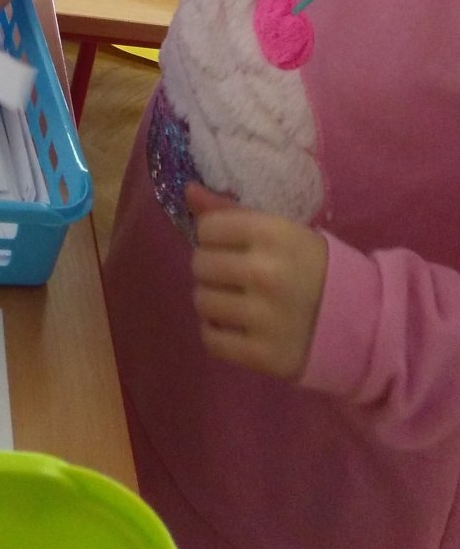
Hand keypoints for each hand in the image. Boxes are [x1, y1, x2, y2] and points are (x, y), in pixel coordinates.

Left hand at [187, 184, 328, 380]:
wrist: (360, 321)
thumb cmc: (313, 267)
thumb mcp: (281, 230)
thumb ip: (232, 211)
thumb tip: (188, 192)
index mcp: (271, 233)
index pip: (207, 228)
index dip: (214, 236)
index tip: (230, 245)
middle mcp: (264, 273)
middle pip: (200, 264)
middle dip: (211, 268)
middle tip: (233, 276)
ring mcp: (262, 317)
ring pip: (201, 301)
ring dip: (213, 300)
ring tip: (235, 301)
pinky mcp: (262, 355)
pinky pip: (210, 339)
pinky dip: (217, 333)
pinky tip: (236, 326)